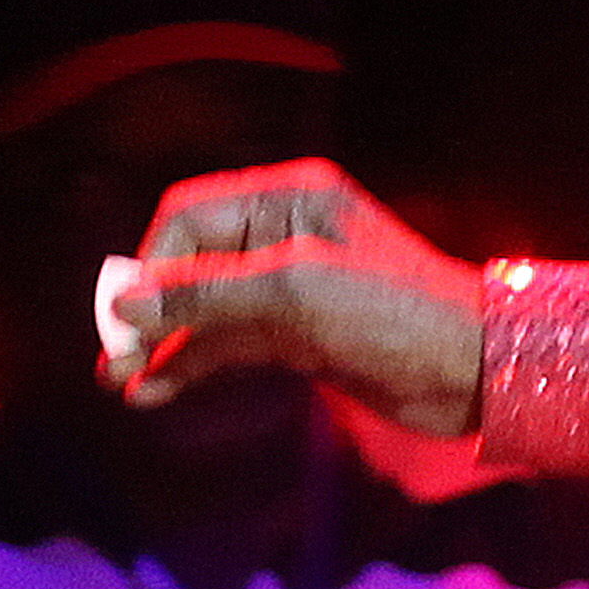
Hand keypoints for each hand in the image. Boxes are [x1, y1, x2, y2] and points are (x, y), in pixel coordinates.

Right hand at [119, 158, 487, 436]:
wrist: (479, 370)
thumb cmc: (399, 312)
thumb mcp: (296, 292)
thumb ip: (208, 294)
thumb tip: (127, 301)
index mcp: (288, 199)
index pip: (190, 217)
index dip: (151, 263)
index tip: (125, 313)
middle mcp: (284, 236)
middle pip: (191, 266)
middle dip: (148, 310)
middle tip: (109, 357)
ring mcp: (292, 290)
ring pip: (208, 313)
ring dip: (164, 345)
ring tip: (118, 382)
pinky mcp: (302, 338)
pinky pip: (232, 345)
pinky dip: (195, 364)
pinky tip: (156, 390)